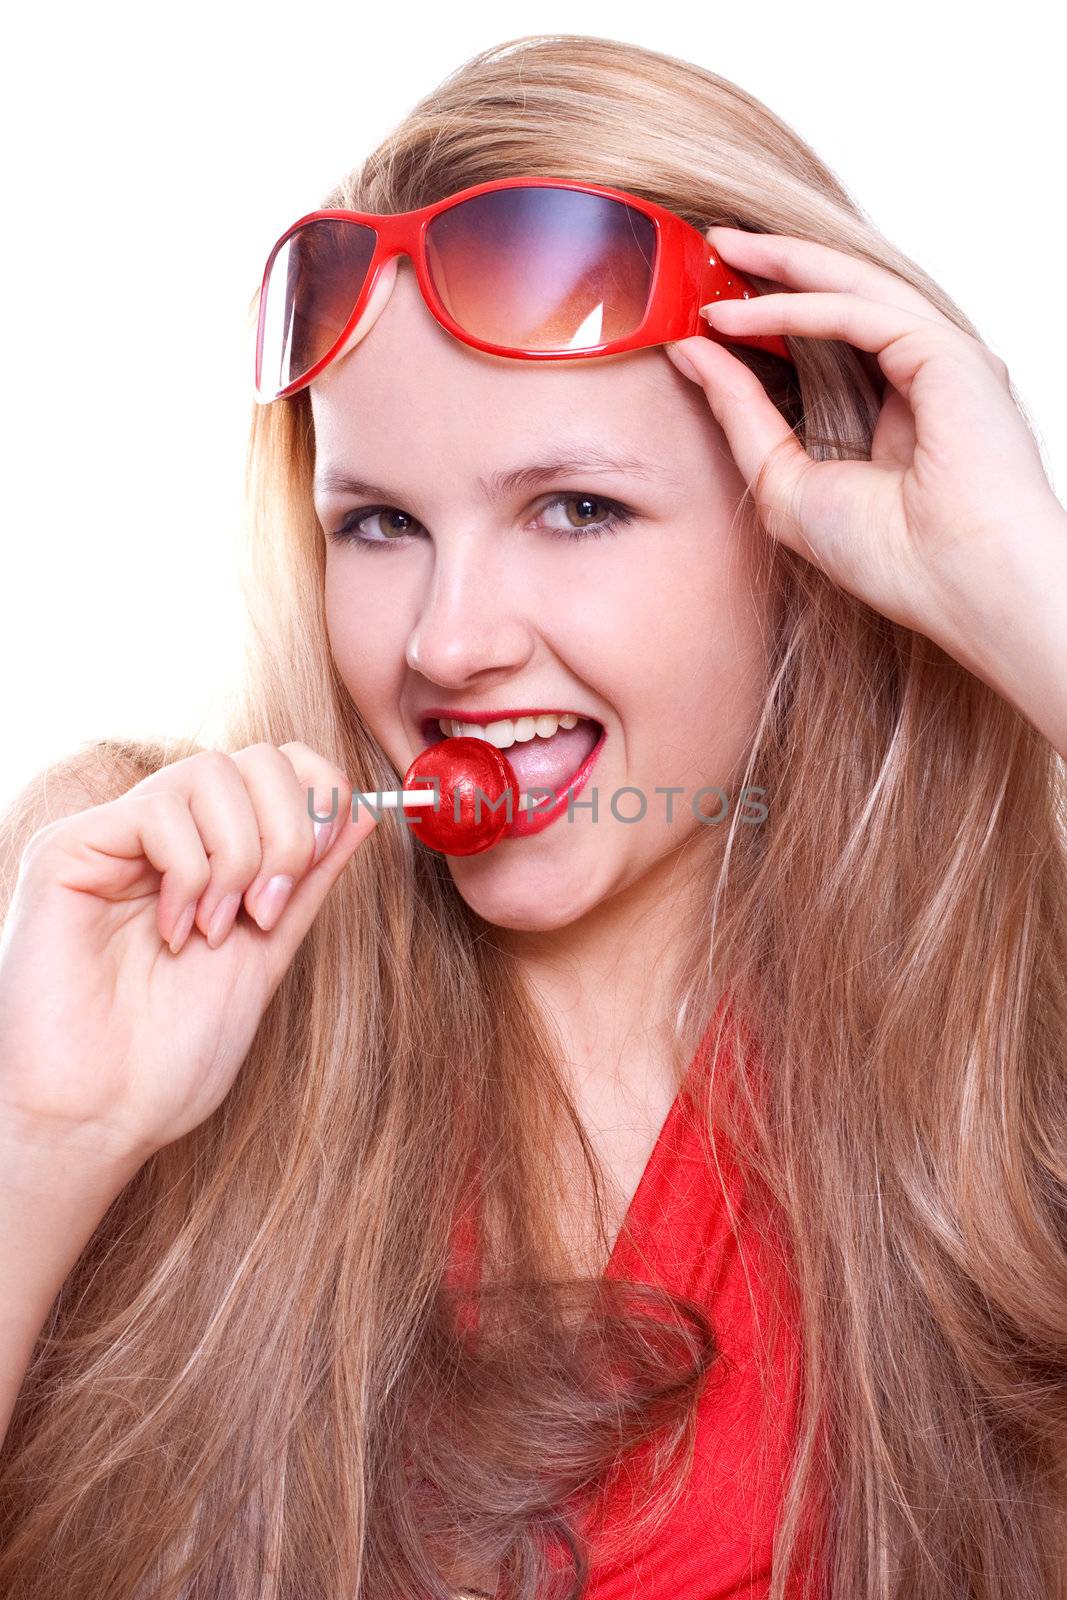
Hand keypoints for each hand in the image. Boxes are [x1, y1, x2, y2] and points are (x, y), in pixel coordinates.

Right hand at [0, 744, 376, 1172]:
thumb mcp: (267, 954)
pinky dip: (190, 874)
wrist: (98, 1116)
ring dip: (239, 857)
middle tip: (268, 907)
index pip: (278, 766)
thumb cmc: (171, 1056)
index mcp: (208, 853)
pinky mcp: (68, 849)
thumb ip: (308, 882)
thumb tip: (362, 814)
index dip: (318, 797)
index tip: (318, 863)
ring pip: (212, 774)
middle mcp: (160, 834)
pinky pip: (159, 812)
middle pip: (256, 759)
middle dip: (288, 831)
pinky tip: (176, 931)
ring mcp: (113, 837)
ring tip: (218, 928)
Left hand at [663, 226, 1066, 743]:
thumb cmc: (891, 557)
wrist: (958, 587)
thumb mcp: (784, 484)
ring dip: (784, 263)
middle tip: (711, 244)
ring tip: (720, 249)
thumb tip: (693, 352)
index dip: (769, 314)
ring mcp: (938, 358)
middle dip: (773, 266)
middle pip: (840, 296)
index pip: (827, 339)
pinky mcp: (945, 353)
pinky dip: (797, 307)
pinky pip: (859, 313)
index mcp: (897, 407)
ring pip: (852, 287)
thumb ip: (742, 417)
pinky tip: (743, 313)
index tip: (708, 302)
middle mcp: (922, 373)